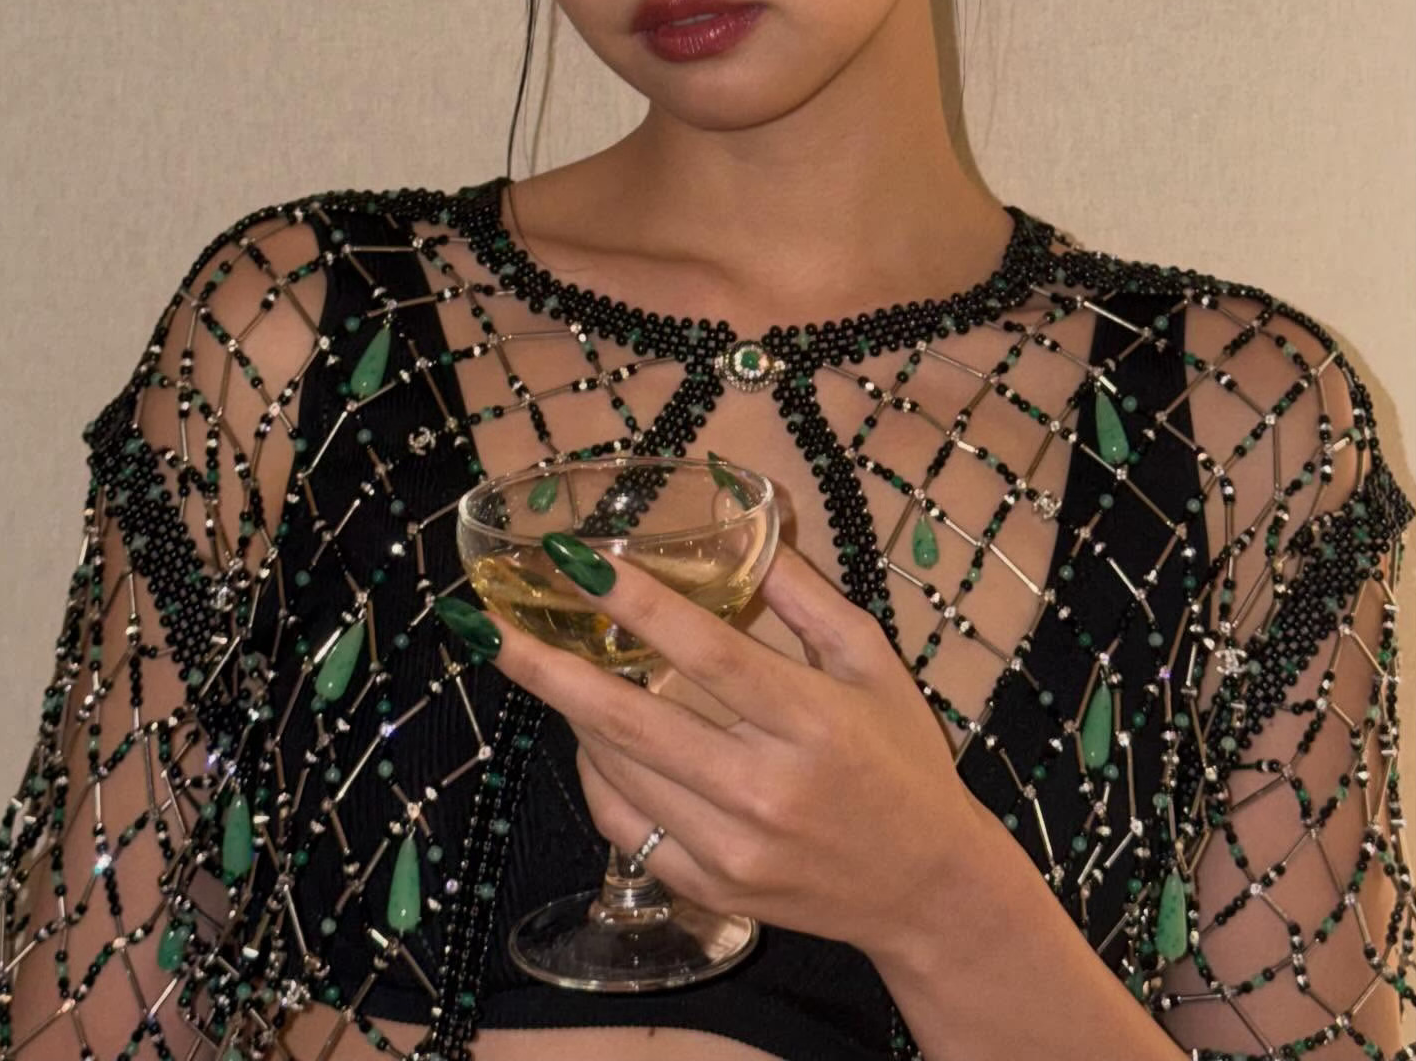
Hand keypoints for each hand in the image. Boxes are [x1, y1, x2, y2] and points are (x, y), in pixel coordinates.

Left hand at [477, 532, 992, 957]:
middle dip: (548, 668)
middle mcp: (765, 787)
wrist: (926, 887)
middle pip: (633, 722)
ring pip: (618, 774)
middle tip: (489, 626)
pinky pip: (626, 828)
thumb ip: (807, 596)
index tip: (573, 561)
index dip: (635, 603)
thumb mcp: (871, 662)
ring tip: (541, 664)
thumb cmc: (900, 758)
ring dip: (570, 714)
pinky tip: (592, 739)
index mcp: (809, 719)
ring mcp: (733, 848)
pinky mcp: (714, 889)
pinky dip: (596, 777)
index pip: (705, 651)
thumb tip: (747, 526)